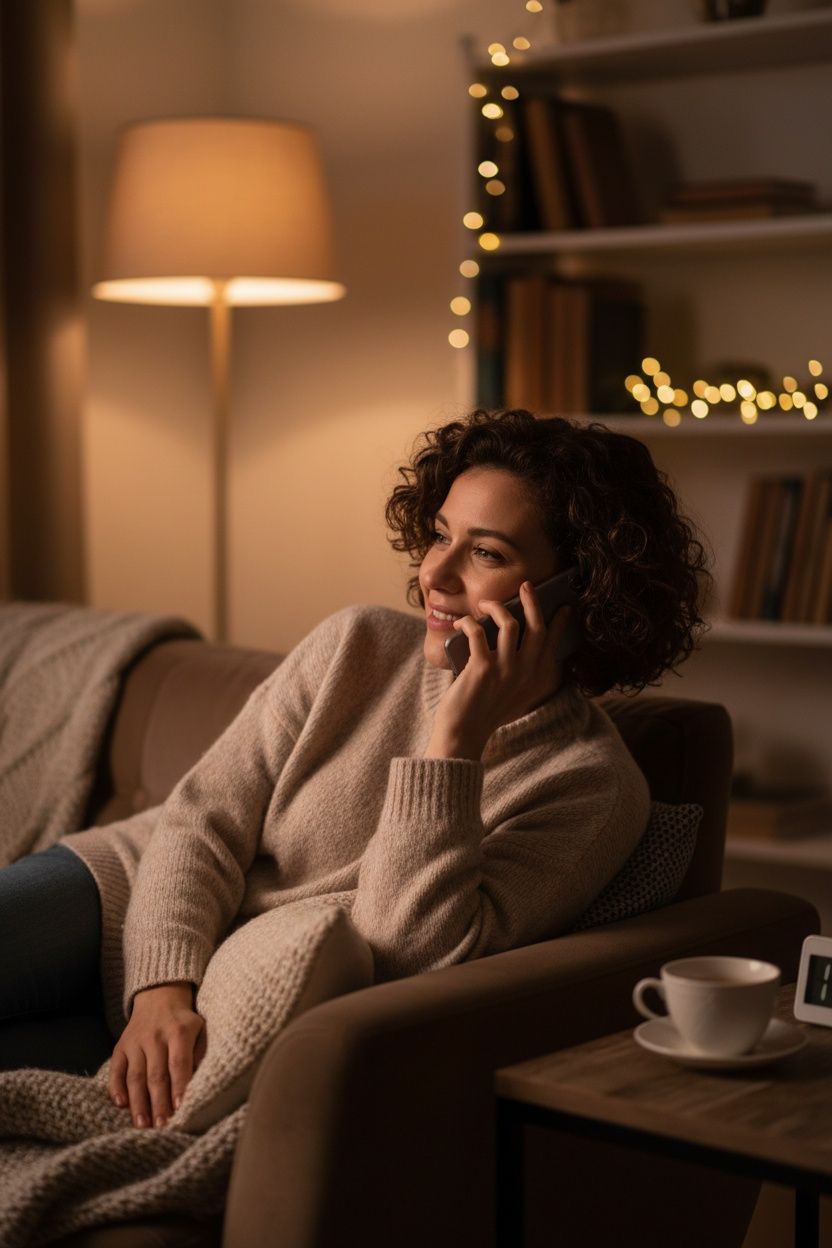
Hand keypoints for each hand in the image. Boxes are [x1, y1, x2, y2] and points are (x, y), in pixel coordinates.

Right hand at [108, 981, 204, 1127]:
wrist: (159, 997)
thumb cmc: (184, 1022)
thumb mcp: (200, 1029)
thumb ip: (201, 1054)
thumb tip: (199, 1084)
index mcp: (178, 1031)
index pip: (178, 1062)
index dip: (179, 1086)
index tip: (180, 1109)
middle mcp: (154, 1036)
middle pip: (156, 1074)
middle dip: (158, 1102)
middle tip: (161, 1126)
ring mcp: (135, 1042)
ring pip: (135, 1076)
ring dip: (138, 1102)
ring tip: (142, 1124)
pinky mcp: (120, 1047)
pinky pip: (116, 1069)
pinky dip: (116, 1087)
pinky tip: (121, 1104)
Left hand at [425, 582, 572, 759]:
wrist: (463, 733)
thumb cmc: (484, 712)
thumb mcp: (513, 694)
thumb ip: (520, 673)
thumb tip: (514, 638)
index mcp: (536, 679)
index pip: (552, 644)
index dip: (560, 623)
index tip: (564, 607)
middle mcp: (525, 673)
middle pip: (536, 626)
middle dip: (532, 601)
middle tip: (525, 586)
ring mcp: (505, 670)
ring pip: (509, 623)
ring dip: (496, 607)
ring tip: (485, 604)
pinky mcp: (481, 669)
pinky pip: (478, 632)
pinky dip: (468, 622)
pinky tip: (462, 622)